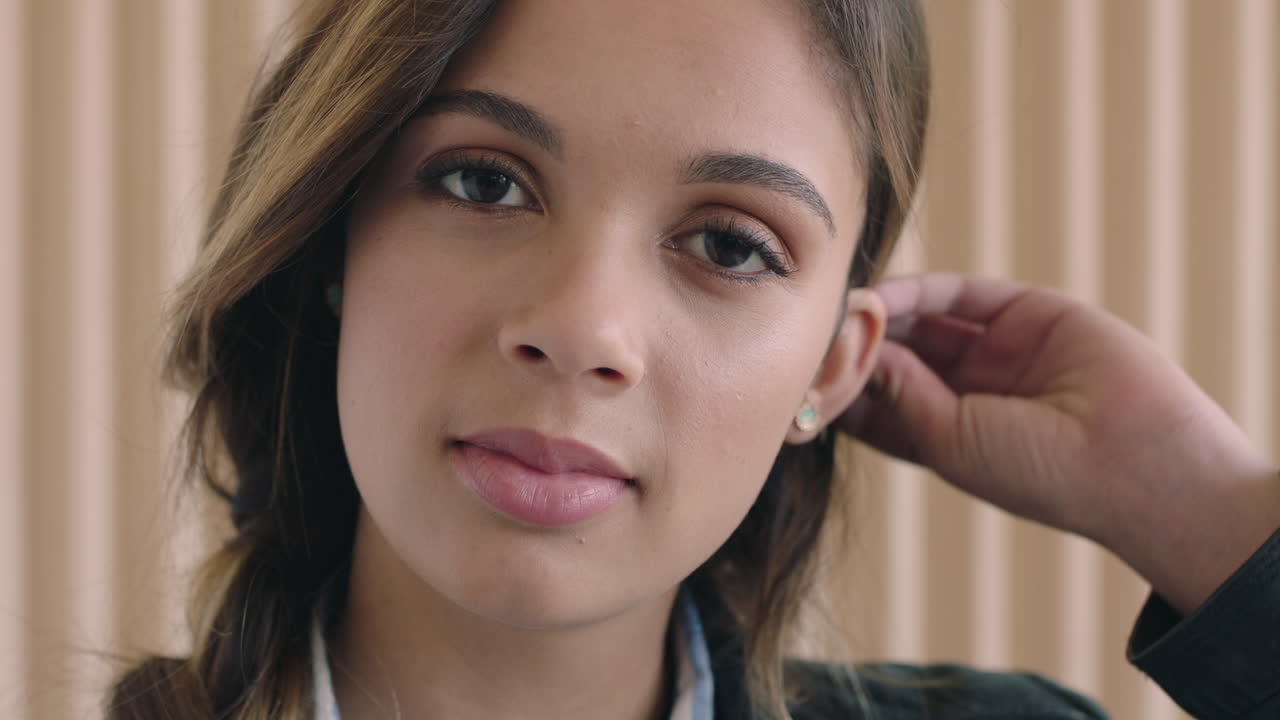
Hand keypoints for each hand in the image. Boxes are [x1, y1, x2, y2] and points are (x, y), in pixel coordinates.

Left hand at [837, 273, 1279, 613]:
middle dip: (852, 348)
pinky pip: (957, 295)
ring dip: (877, 316)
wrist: (1134, 459)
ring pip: (918, 322)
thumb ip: (898, 392)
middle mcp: (966, 391)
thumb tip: (855, 350)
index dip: (837, 392)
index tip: (793, 381)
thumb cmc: (1036, 473)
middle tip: (809, 337)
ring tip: (839, 313)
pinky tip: (877, 297)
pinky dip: (915, 292)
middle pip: (892, 359)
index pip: (876, 407)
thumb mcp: (947, 441)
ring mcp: (994, 351)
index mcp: (945, 436)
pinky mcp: (1022, 313)